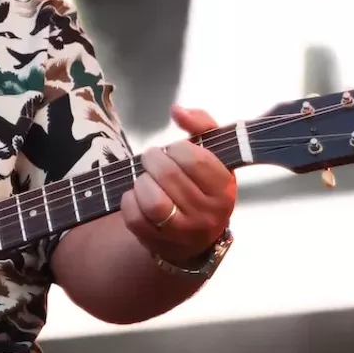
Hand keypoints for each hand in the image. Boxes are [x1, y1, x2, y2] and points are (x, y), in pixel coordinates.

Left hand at [120, 104, 235, 267]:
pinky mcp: (157, 242)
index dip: (177, 148)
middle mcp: (207, 214)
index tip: (174, 149)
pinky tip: (137, 195)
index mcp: (224, 189)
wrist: (197, 236)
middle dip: (154, 159)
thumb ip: (202, 124)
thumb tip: (177, 110)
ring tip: (146, 177)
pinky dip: (129, 200)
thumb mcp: (215, 154)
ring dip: (142, 181)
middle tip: (153, 158)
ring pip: (152, 201)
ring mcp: (182, 232)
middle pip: (169, 176)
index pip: (196, 160)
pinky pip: (134, 217)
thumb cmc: (203, 186)